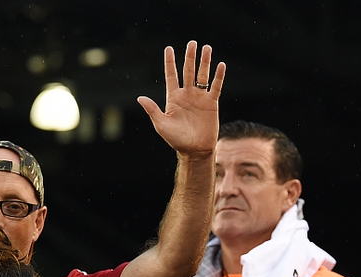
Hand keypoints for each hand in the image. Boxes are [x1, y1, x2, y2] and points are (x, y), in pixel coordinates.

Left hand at [137, 41, 224, 157]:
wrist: (194, 150)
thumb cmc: (176, 140)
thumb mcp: (161, 125)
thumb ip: (152, 110)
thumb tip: (140, 98)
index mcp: (173, 98)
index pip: (171, 76)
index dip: (170, 62)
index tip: (168, 48)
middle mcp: (186, 95)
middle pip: (188, 71)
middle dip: (190, 57)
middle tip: (192, 43)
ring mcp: (199, 98)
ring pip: (202, 75)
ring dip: (204, 62)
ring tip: (206, 48)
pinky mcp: (211, 103)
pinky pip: (215, 87)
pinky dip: (218, 76)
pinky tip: (220, 65)